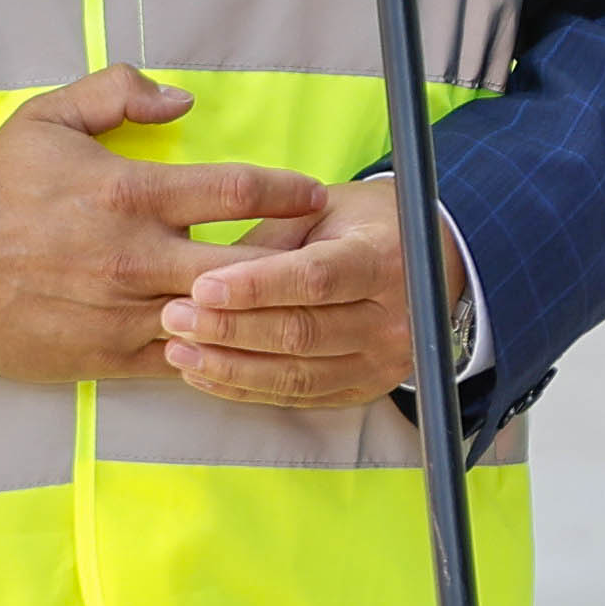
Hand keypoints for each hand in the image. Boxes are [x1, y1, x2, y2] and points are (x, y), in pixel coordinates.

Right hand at [0, 67, 328, 387]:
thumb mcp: (49, 117)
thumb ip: (118, 93)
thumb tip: (182, 99)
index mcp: (132, 195)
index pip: (239, 192)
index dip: (289, 191)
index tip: (314, 194)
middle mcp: (138, 259)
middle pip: (249, 267)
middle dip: (294, 260)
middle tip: (322, 252)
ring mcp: (127, 314)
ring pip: (220, 320)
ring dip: (260, 310)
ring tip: (294, 299)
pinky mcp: (110, 358)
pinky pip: (183, 358)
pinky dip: (214, 349)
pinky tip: (237, 338)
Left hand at [160, 173, 477, 410]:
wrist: (430, 261)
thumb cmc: (363, 224)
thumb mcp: (324, 208)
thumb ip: (272, 236)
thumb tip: (206, 269)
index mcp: (386, 258)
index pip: (316, 279)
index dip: (256, 287)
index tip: (202, 286)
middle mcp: (395, 317)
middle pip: (302, 333)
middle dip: (230, 328)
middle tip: (174, 315)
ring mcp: (382, 361)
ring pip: (296, 374)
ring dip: (229, 365)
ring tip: (178, 348)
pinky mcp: (364, 388)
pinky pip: (298, 396)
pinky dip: (246, 388)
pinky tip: (205, 373)